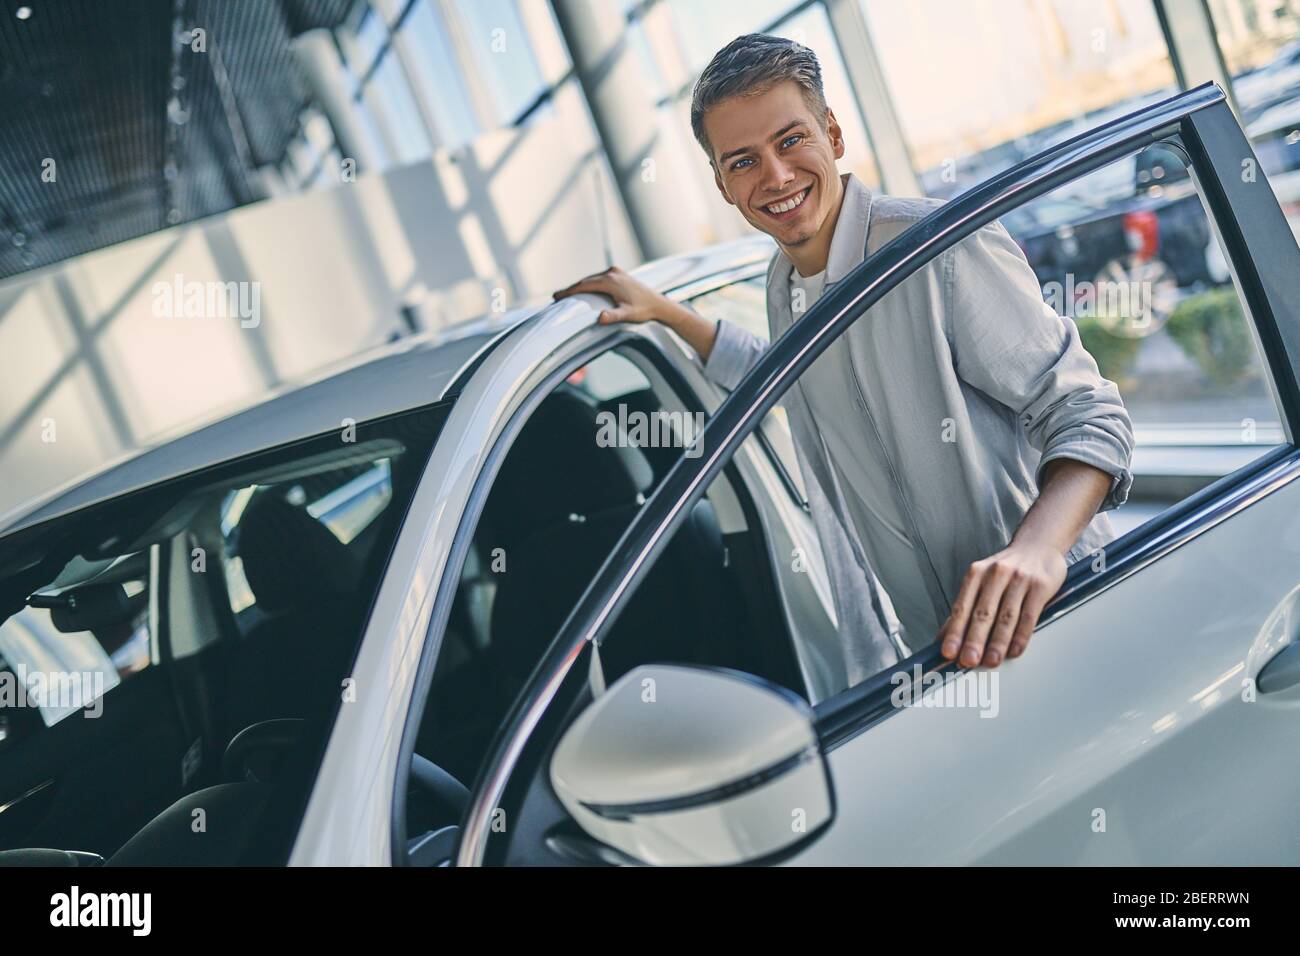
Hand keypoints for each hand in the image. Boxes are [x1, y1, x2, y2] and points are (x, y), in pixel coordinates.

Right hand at [552, 266, 668, 324]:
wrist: (659, 304)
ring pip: (592, 279)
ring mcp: (616, 272)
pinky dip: (589, 284)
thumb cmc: (643, 311)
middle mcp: (612, 273)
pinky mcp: (619, 273)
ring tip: (567, 294)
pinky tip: (584, 291)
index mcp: (611, 281)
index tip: (557, 296)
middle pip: (586, 280)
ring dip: (580, 286)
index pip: (584, 285)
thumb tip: (600, 318)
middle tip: (557, 297)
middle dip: (571, 289)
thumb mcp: (628, 315)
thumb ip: (613, 316)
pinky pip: (599, 278)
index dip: (569, 291)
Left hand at [937, 542, 1066, 667]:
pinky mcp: (1040, 586)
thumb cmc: (1005, 570)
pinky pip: (1029, 616)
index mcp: (976, 574)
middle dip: (974, 639)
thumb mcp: (981, 580)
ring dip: (997, 642)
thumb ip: (966, 607)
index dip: (954, 631)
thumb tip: (944, 637)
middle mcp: (996, 574)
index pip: (962, 607)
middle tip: (968, 661)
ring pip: (1006, 617)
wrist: (1038, 545)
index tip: (948, 651)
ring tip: (991, 661)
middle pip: (983, 613)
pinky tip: (1014, 651)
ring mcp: (1019, 579)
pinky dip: (1021, 636)